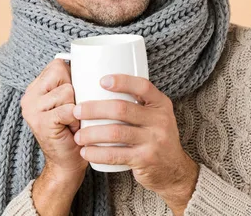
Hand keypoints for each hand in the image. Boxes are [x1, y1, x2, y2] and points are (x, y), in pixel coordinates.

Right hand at [20, 59, 87, 179]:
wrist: (67, 163)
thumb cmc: (75, 130)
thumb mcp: (71, 101)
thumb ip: (73, 82)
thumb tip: (95, 63)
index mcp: (35, 88)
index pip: (58, 64)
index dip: (72, 77)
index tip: (74, 96)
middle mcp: (29, 96)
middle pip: (63, 74)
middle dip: (75, 92)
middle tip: (72, 112)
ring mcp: (32, 109)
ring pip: (68, 91)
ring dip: (77, 108)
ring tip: (73, 122)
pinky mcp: (41, 122)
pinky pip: (68, 109)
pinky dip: (76, 120)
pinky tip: (72, 130)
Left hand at [72, 74, 198, 213]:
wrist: (174, 170)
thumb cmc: (156, 137)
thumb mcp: (157, 116)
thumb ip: (139, 104)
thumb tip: (102, 88)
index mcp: (161, 104)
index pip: (143, 86)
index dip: (122, 81)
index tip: (101, 81)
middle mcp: (160, 120)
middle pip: (122, 109)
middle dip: (94, 109)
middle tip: (77, 111)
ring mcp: (154, 140)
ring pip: (115, 132)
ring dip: (91, 133)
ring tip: (78, 136)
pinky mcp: (145, 159)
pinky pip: (115, 155)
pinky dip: (97, 153)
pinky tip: (86, 152)